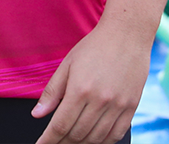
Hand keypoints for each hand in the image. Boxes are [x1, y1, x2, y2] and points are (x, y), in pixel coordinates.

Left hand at [33, 23, 150, 143]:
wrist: (127, 34)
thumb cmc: (94, 47)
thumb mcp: (67, 64)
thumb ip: (52, 92)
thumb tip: (37, 114)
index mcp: (80, 89)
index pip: (60, 125)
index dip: (49, 140)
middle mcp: (100, 100)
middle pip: (78, 135)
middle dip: (63, 143)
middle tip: (55, 143)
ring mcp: (118, 105)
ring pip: (97, 138)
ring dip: (81, 143)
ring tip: (71, 142)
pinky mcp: (132, 107)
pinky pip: (116, 134)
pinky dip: (103, 141)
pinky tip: (94, 139)